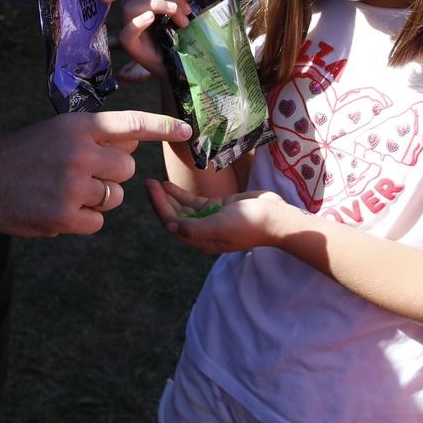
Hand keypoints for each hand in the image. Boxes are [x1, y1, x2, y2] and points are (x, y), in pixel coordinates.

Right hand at [0, 110, 189, 236]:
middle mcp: (79, 153)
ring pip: (115, 197)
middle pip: (128, 168)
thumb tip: (136, 144)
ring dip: (98, 198)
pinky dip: (84, 219)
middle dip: (112, 174)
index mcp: (78, 127)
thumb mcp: (59, 131)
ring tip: (66, 190)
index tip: (187, 130)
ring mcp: (72, 186)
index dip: (162, 127)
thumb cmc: (26, 153)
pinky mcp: (64, 217)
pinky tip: (59, 208)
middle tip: (81, 172)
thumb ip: (96, 136)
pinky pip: (98, 221)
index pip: (131, 124)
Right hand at [117, 0, 190, 79]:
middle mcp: (133, 10)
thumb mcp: (177, 7)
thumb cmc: (179, 36)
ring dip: (160, 6)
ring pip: (134, 5)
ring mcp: (129, 27)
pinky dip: (140, 21)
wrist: (182, 65)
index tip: (185, 5)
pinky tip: (151, 19)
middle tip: (186, 18)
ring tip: (178, 20)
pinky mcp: (129, 44)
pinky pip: (129, 29)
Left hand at [147, 179, 296, 254]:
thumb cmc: (249, 224)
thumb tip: (169, 227)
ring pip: (182, 207)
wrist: (276, 217)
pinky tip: (169, 184)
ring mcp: (209, 218)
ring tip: (154, 181)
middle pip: (175, 215)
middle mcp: (202, 231)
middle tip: (147, 181)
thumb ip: (194, 228)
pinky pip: (193, 201)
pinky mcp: (217, 207)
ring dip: (168, 196)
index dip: (159, 207)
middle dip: (160, 200)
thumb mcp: (220, 226)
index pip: (173, 223)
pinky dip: (181, 193)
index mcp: (201, 240)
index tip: (151, 189)